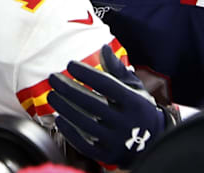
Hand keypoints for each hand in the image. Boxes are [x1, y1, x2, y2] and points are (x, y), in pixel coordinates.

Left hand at [47, 45, 168, 167]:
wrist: (151, 142)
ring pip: (85, 123)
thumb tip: (103, 47)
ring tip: (52, 96)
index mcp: (134, 102)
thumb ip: (117, 69)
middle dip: (68, 90)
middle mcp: (126, 121)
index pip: (107, 85)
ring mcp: (116, 140)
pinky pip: (84, 144)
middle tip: (53, 78)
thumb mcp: (134, 87)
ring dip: (64, 108)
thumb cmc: (139, 108)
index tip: (70, 64)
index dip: (87, 74)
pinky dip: (70, 131)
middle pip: (92, 103)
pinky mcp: (107, 154)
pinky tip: (59, 119)